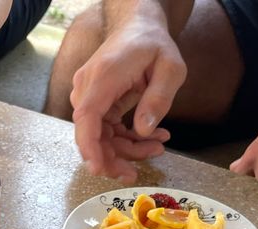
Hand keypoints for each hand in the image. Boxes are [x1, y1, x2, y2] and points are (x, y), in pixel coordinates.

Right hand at [70, 14, 185, 179]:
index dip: (90, 148)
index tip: (99, 169)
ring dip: (125, 150)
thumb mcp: (170, 68)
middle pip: (91, 135)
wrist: (137, 26)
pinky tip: (150, 139)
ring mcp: (88, 96)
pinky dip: (125, 139)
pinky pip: (106, 130)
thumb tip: (144, 130)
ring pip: (100, 136)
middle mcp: (88, 88)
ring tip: (157, 148)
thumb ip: (158, 99)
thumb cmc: (153, 43)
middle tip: (134, 174)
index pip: (87, 119)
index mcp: (103, 78)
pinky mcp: (95, 103)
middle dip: (113, 158)